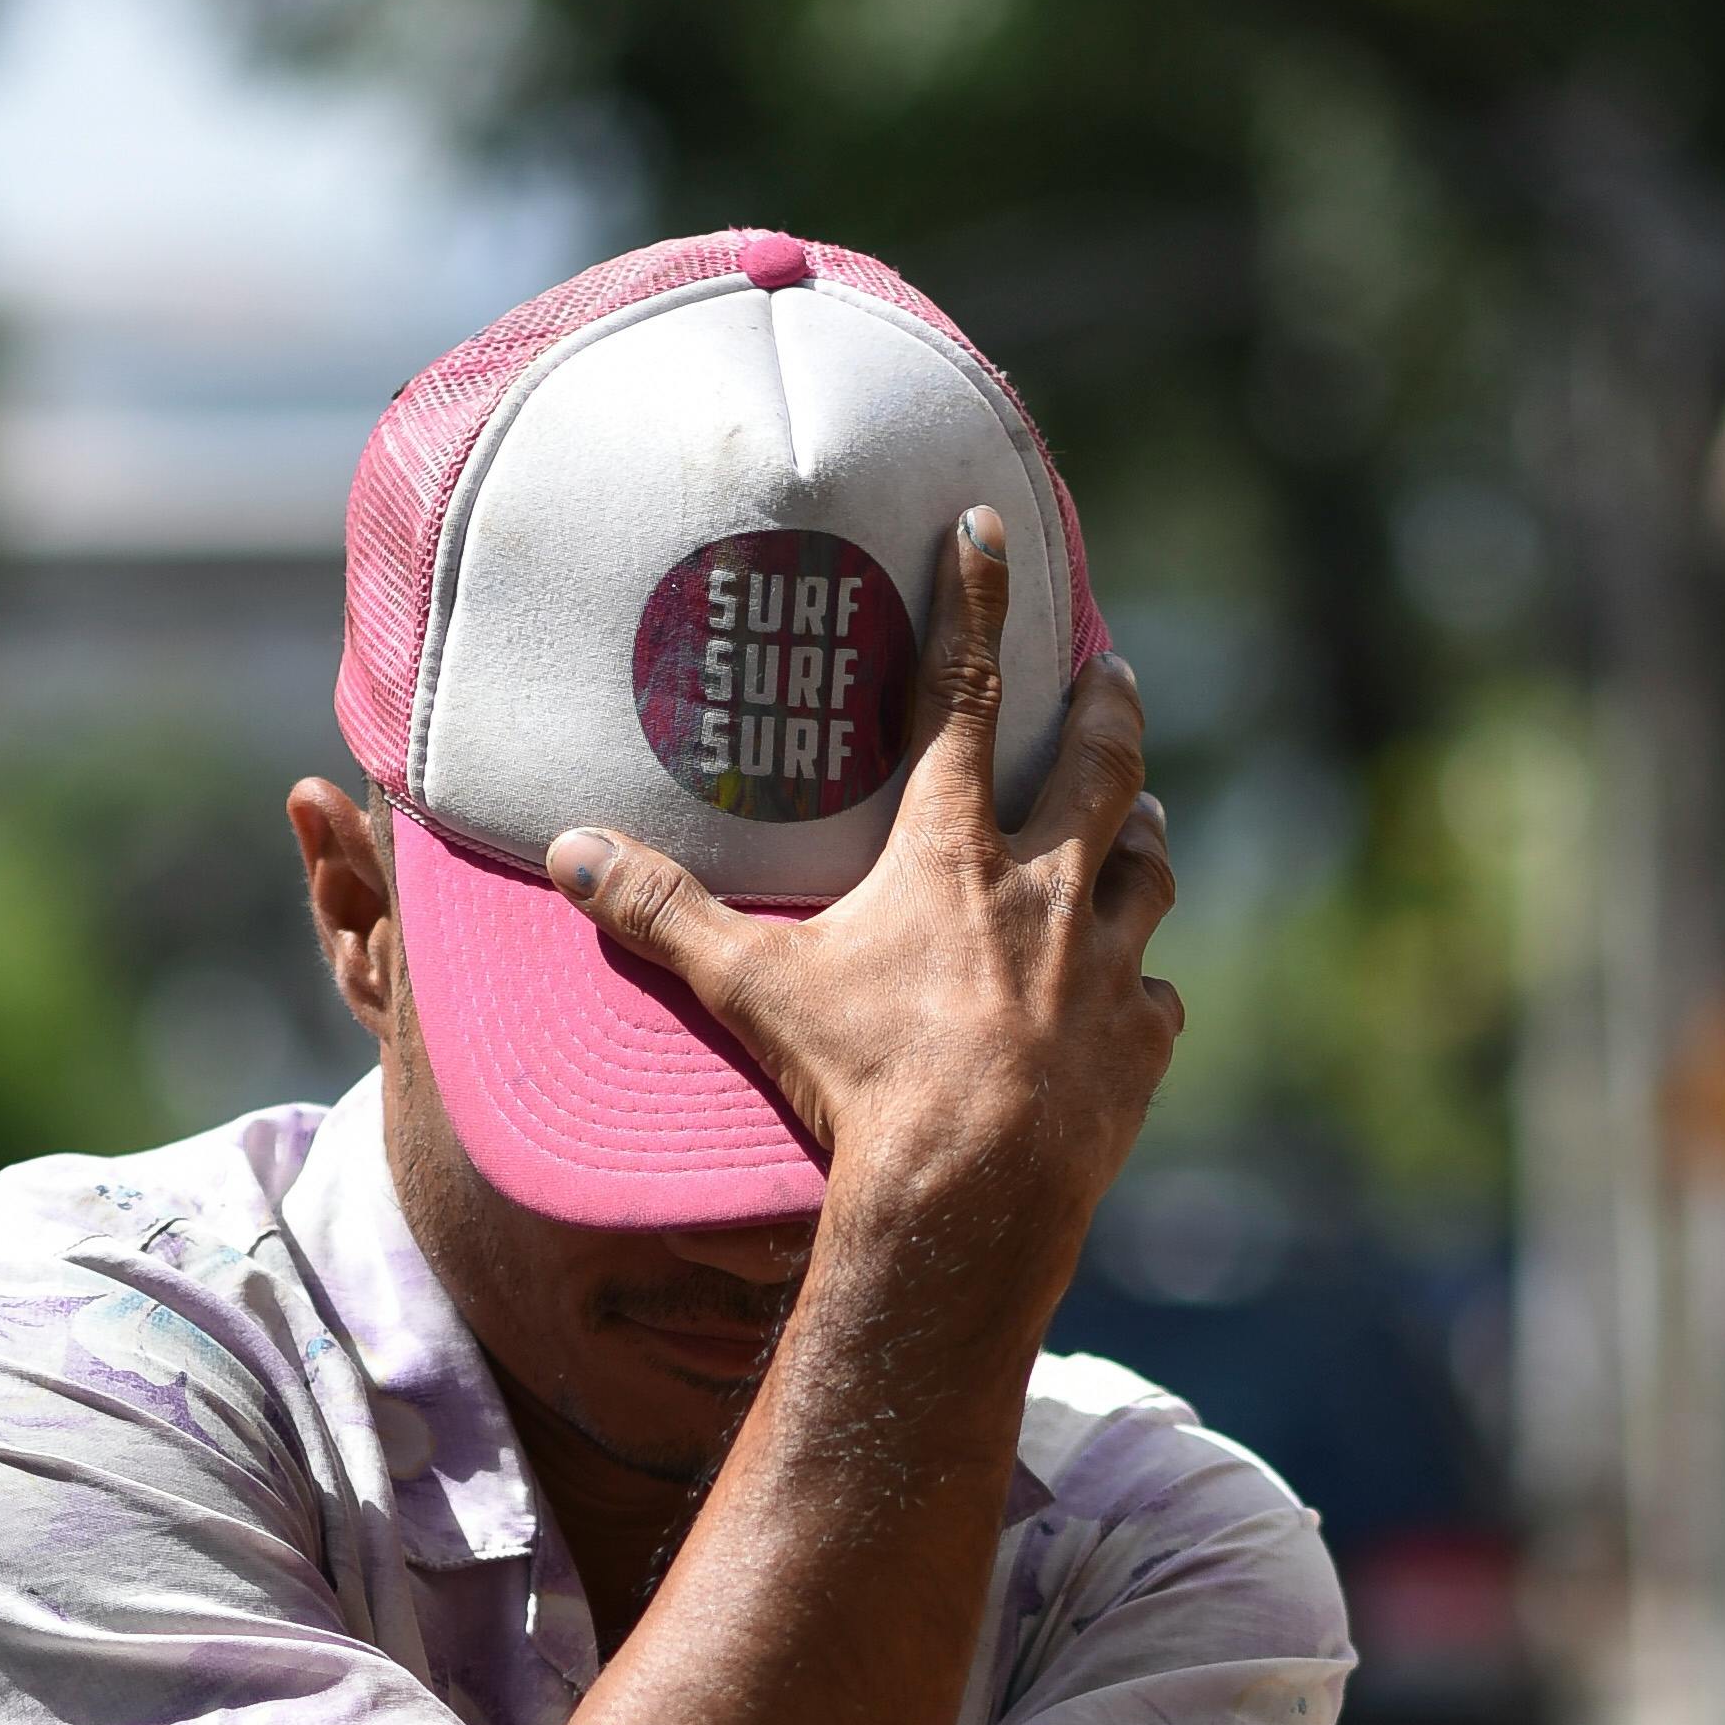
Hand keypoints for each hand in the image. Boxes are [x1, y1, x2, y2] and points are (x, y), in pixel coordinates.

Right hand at [543, 517, 1179, 1341]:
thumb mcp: (753, 991)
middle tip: (1113, 673)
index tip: (990, 527)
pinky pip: (1156, 1003)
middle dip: (1106, 708)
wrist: (968, 1197)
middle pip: (1098, 767)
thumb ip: (666, 916)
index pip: (965, 694)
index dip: (973, 601)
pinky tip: (1138, 1001)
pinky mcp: (1138, 1049)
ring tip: (1146, 820)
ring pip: (1149, 872)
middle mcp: (1047, 891)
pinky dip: (1146, 994)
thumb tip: (568, 855)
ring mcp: (1107, 968)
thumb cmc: (860, 1084)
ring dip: (1144, 838)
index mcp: (953, 854)